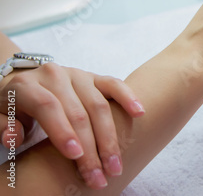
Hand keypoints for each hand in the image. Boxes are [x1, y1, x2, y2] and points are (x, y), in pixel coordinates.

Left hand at [0, 64, 144, 189]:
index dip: (63, 131)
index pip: (49, 107)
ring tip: (115, 165)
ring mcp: (79, 75)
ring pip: (100, 105)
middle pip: (79, 112)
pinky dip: (128, 98)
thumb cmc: (12, 105)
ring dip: (110, 138)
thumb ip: (5, 126)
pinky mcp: (95, 77)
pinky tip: (139, 113)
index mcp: (29, 85)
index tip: (75, 156)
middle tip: (98, 176)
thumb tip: (14, 138)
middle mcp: (56, 75)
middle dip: (91, 148)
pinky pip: (115, 85)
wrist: (24, 81)